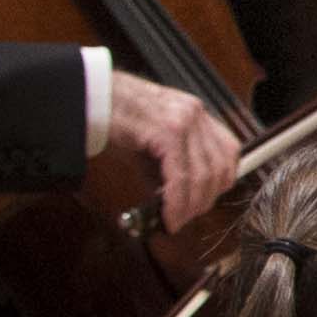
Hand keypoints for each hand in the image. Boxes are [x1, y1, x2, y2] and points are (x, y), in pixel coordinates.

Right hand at [111, 76, 243, 232]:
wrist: (88, 96)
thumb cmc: (114, 116)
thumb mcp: (151, 138)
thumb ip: (170, 163)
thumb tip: (177, 199)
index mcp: (195, 113)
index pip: (228, 151)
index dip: (221, 181)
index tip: (205, 200)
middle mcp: (195, 114)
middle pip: (219, 167)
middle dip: (205, 199)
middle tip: (187, 217)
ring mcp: (184, 121)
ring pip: (203, 175)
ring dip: (191, 206)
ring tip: (176, 219)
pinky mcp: (167, 132)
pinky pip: (180, 176)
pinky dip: (177, 202)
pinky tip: (168, 216)